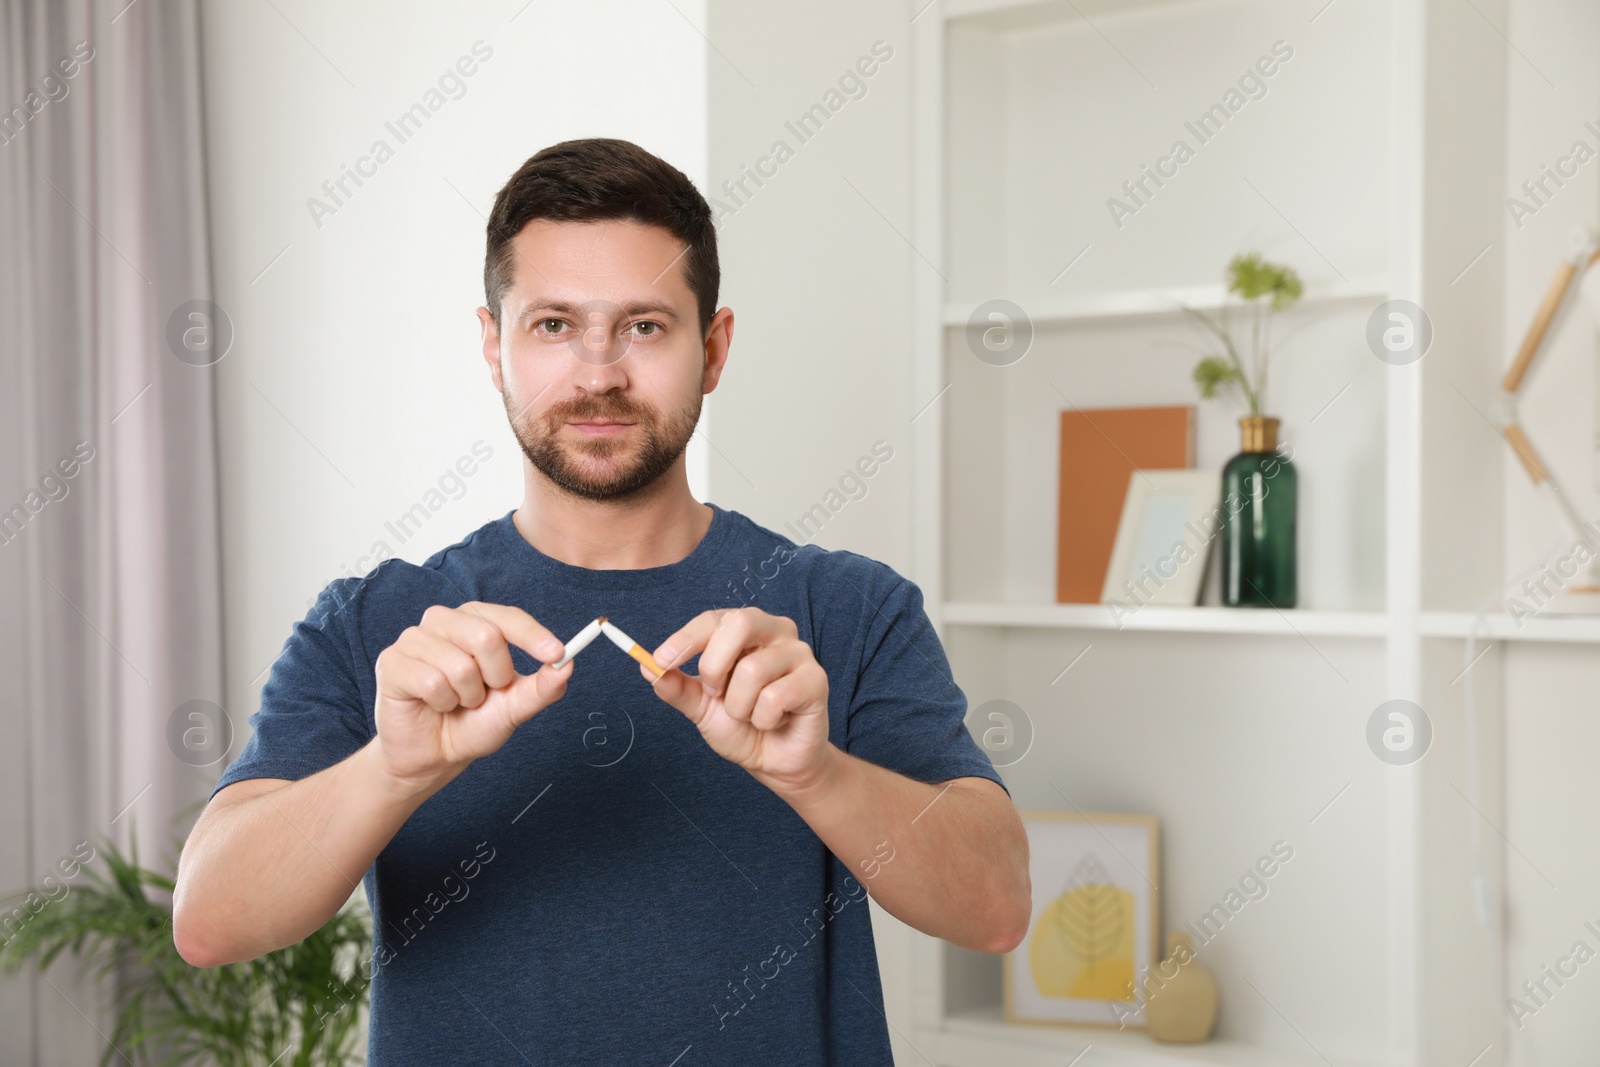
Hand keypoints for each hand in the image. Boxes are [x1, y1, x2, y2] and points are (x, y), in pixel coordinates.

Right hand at [372, 602, 570, 794]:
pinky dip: (442, 703)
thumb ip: (542, 687)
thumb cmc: (472, 723)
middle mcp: (444, 620)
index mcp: (475, 620)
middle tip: (485, 694)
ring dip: (467, 696)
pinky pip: (431, 682)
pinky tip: (435, 706)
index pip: (508, 618)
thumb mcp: (515, 707)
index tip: (557, 654)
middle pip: (487, 636)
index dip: (534, 636)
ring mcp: (414, 638)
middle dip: (496, 677)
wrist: (433, 756)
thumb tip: (568, 664)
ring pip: (460, 665)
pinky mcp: (392, 661)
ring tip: (457, 702)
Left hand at [646, 607, 831, 790]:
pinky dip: (763, 719)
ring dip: (739, 706)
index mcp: (746, 629)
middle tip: (715, 694)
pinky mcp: (816, 679)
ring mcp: (799, 653)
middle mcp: (775, 631)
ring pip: (753, 670)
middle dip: (715, 666)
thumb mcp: (701, 708)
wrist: (774, 761)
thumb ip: (678, 687)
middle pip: (739, 624)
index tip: (660, 662)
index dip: (685, 639)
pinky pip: (774, 697)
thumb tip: (648, 670)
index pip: (713, 619)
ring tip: (750, 715)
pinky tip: (773, 721)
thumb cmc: (741, 726)